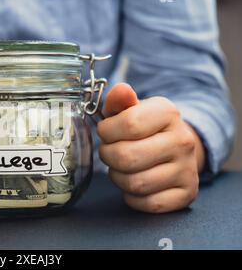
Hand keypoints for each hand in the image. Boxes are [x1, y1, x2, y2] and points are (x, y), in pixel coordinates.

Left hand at [97, 83, 204, 212]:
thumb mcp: (131, 108)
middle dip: (108, 156)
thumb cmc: (144, 127)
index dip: (107, 131)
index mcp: (168, 113)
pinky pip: (148, 204)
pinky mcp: (186, 193)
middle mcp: (182, 141)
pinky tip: (134, 183)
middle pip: (127, 157)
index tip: (107, 132)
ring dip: (118, 177)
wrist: (176, 145)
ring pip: (135, 183)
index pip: (127, 124)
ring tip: (121, 167)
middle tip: (110, 151)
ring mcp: (188, 169)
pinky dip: (133, 197)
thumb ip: (119, 100)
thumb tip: (120, 91)